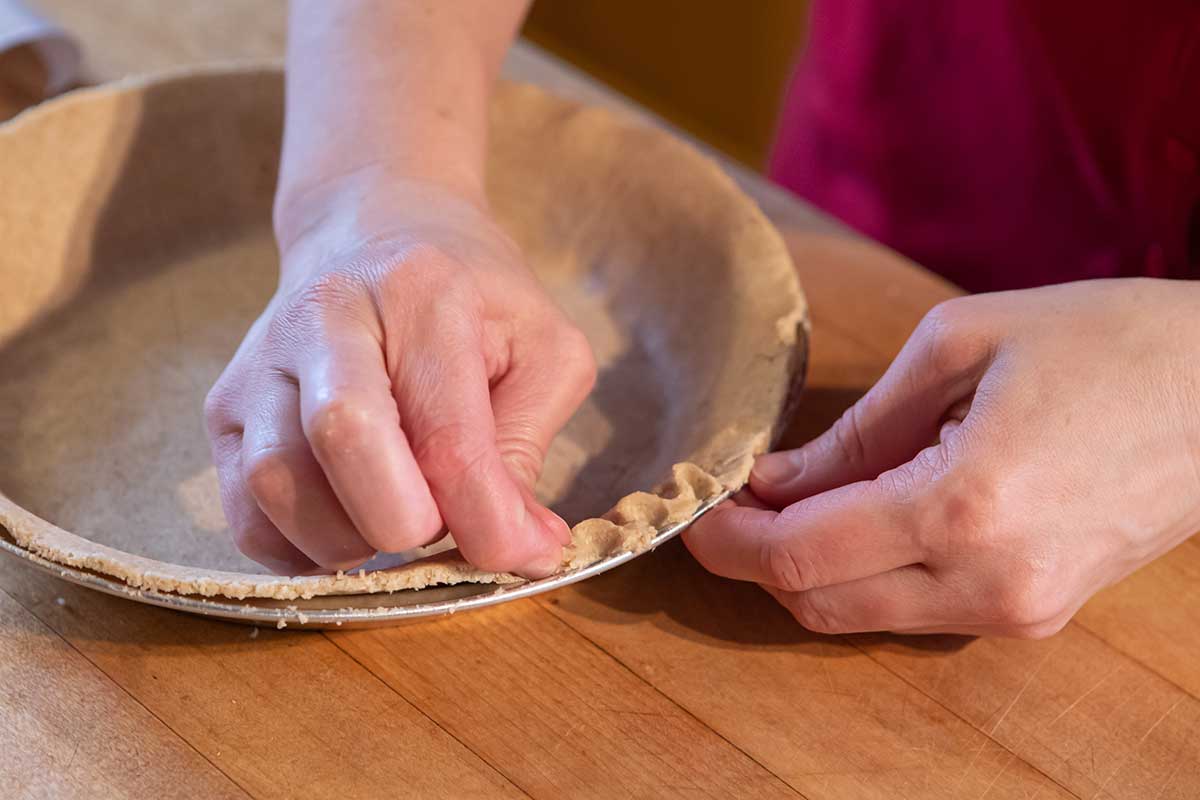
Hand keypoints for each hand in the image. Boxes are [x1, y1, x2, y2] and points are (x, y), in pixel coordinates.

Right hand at [204, 174, 595, 576]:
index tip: (519, 551)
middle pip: (340, 440)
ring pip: (275, 486)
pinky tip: (349, 527)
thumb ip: (526, 447)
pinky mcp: (222, 409)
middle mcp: (322, 317)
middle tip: (441, 526)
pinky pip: (243, 515)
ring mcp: (258, 364)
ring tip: (396, 521)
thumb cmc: (471, 299)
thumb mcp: (540, 349)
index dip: (485, 518)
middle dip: (404, 521)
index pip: (445, 431)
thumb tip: (522, 550)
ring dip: (348, 541)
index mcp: (418, 291)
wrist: (371, 231)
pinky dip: (300, 550)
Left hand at [685, 279, 1199, 636]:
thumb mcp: (959, 347)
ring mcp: (1018, 609)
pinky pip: (913, 610)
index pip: (801, 556)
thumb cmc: (1103, 341)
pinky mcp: (1037, 613)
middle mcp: (989, 581)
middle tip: (728, 501)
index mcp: (964, 505)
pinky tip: (852, 519)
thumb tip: (776, 480)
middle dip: (755, 559)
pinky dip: (862, 574)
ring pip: (859, 616)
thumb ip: (857, 430)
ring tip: (783, 502)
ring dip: (804, 569)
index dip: (728, 540)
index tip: (693, 508)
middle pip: (818, 601)